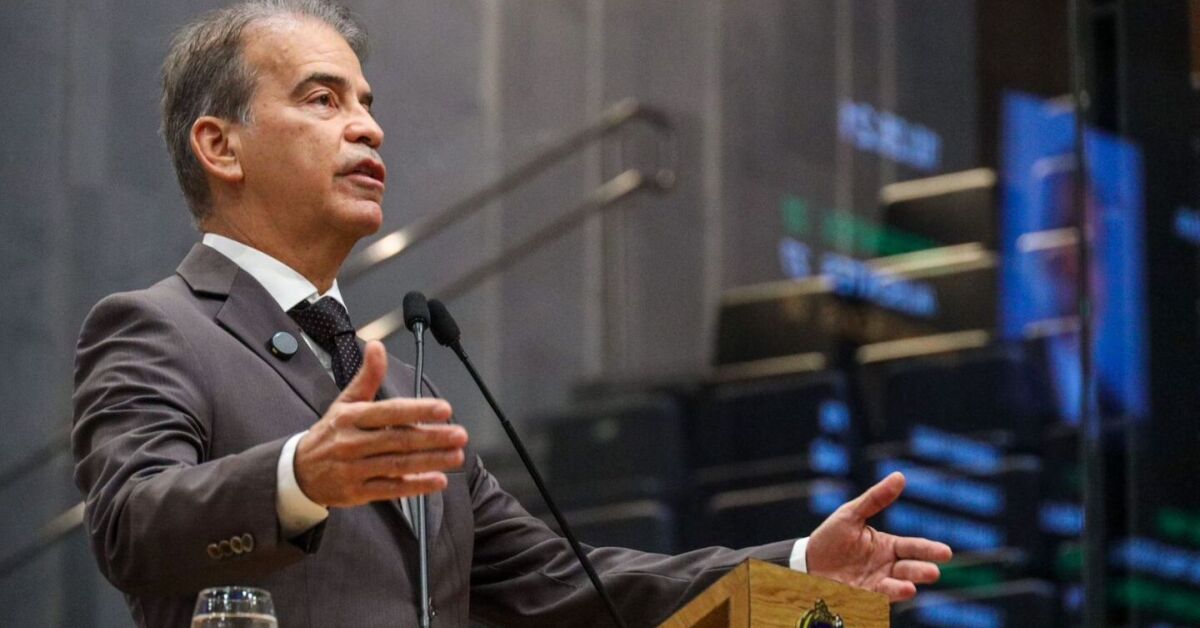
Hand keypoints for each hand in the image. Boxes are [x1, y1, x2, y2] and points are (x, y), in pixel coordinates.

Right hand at [294, 341, 468, 506]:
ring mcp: (354, 469)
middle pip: (398, 440)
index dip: (418, 410)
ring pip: (398, 465)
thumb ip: (368, 376)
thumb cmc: (330, 433)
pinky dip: (415, 486)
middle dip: (432, 437)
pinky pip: (390, 489)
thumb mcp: (345, 401)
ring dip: (430, 461)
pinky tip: (437, 481)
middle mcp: (352, 443)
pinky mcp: (358, 492)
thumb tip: (377, 345)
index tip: (444, 408)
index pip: (389, 412)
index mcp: (351, 417)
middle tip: (460, 434)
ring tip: (456, 456)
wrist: (298, 472)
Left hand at [806, 472, 951, 600]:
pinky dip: (881, 598)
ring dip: (903, 588)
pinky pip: (874, 599)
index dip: (929, 550)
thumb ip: (875, 499)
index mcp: (888, 546)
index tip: (946, 553)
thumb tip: (900, 476)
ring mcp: (874, 583)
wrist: (806, 562)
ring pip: (894, 587)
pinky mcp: (860, 597)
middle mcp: (886, 567)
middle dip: (921, 571)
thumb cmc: (831, 537)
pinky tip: (885, 595)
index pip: (913, 547)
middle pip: (909, 569)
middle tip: (934, 572)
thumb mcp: (851, 514)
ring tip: (911, 588)